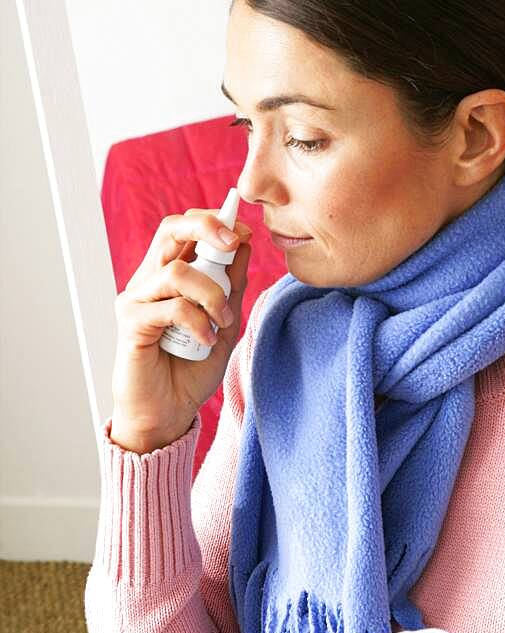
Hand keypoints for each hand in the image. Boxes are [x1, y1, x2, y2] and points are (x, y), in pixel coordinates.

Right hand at [110, 208, 252, 451]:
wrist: (169, 412)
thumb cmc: (192, 369)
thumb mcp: (225, 322)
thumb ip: (232, 286)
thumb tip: (244, 243)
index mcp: (170, 274)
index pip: (185, 229)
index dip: (214, 220)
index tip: (245, 231)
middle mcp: (149, 280)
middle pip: (171, 229)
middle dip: (207, 227)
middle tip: (234, 243)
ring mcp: (137, 299)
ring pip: (177, 271)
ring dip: (212, 295)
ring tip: (223, 324)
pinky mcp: (131, 322)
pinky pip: (172, 307)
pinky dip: (198, 322)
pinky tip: (207, 341)